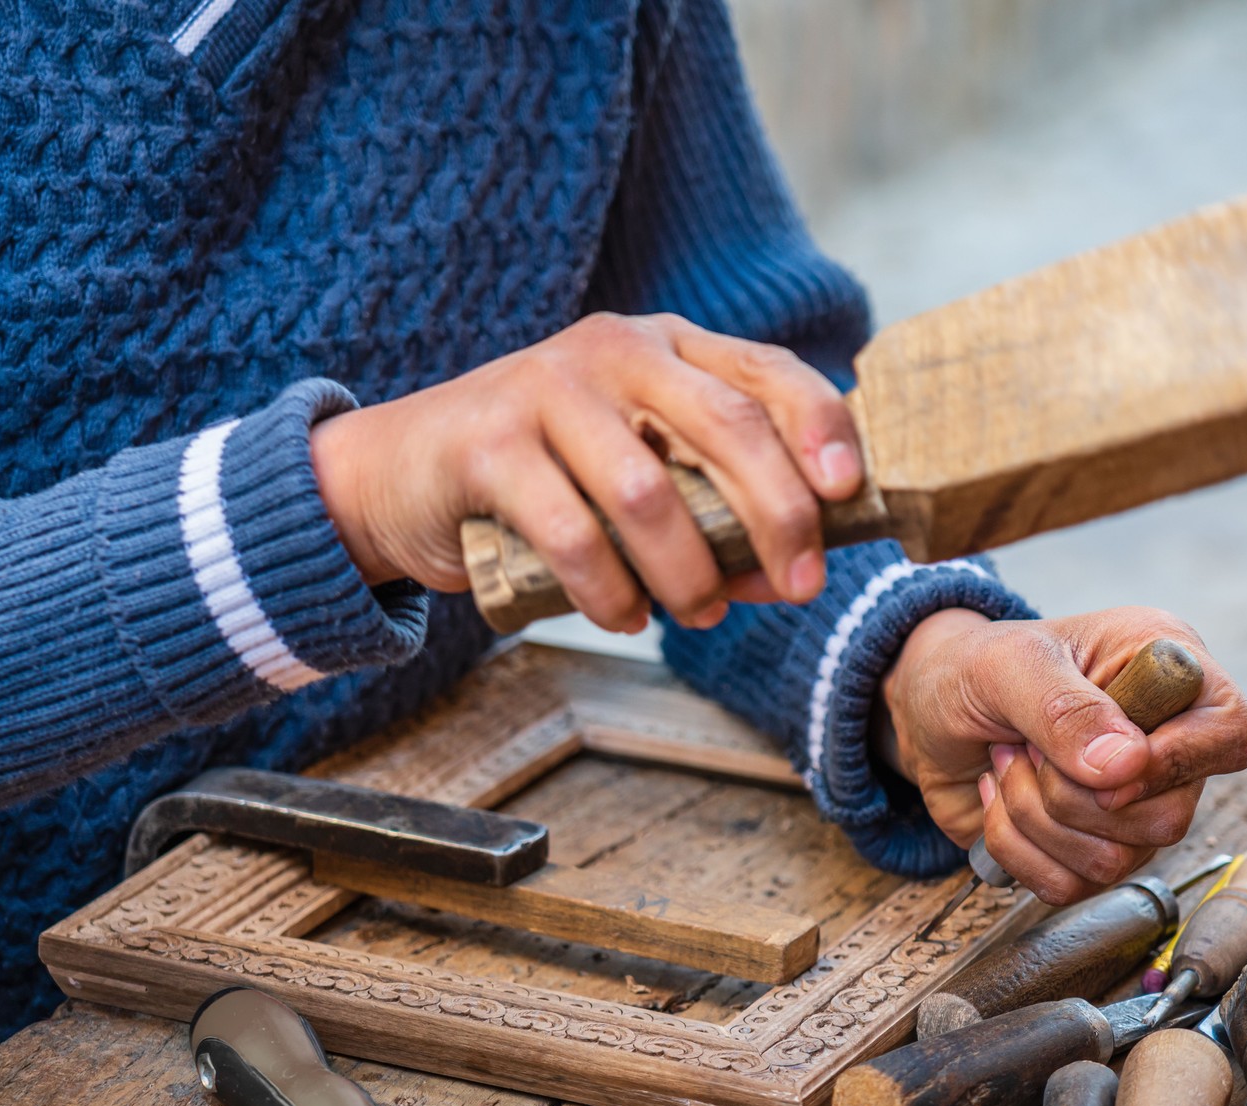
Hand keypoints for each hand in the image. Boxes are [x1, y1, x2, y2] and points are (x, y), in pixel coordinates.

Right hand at [308, 313, 863, 631]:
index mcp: (665, 346)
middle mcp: (615, 350)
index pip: (768, 371)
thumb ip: (710, 508)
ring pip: (650, 493)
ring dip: (690, 573)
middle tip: (801, 586)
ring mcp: (547, 389)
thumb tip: (794, 573)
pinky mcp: (489, 444)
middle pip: (727, 427)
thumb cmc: (544, 479)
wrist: (398, 472)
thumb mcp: (636, 471)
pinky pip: (574, 534)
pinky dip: (610, 593)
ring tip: (698, 616)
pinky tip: (623, 618)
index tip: (848, 493)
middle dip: (778, 516)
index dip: (822, 427)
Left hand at [878, 607, 1246, 904]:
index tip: (1104, 763)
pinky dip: (1016, 848)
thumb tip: (1126, 765)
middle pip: (1170, 816)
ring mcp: (1132, 803)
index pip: (1233, 733)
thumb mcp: (1008, 665)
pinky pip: (1070, 887)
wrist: (925, 711)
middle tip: (1023, 746)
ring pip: (1115, 861)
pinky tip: (1001, 796)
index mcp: (1167, 672)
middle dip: (1071, 793)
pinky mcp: (1090, 849)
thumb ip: (1065, 708)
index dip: (1177, 762)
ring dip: (1035, 816)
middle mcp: (1164, 741)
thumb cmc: (973, 668)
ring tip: (1007, 761)